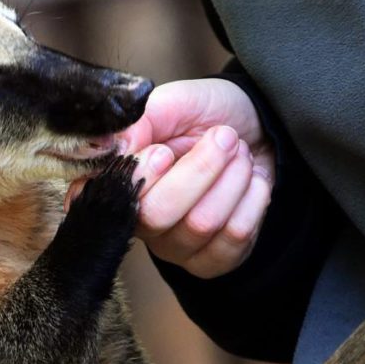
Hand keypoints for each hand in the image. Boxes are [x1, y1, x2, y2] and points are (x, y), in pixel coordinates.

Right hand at [66, 79, 275, 277]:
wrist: (257, 126)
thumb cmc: (205, 115)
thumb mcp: (171, 103)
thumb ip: (138, 123)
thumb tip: (116, 147)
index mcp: (116, 181)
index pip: (107, 196)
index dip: (140, 174)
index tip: (165, 150)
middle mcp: (136, 220)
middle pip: (155, 215)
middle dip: (200, 170)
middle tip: (222, 137)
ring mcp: (172, 245)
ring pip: (201, 224)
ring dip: (232, 178)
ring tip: (239, 154)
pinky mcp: (211, 260)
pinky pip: (234, 238)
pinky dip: (252, 199)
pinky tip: (250, 182)